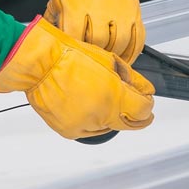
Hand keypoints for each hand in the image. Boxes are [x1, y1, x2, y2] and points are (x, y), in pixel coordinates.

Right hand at [0, 17, 154, 139]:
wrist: (40, 66)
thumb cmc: (70, 57)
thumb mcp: (109, 61)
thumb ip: (132, 79)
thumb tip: (145, 90)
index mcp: (114, 96)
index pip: (143, 110)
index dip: (148, 105)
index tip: (147, 101)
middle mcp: (101, 116)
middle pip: (130, 124)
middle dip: (137, 117)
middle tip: (138, 110)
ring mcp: (85, 126)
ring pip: (109, 128)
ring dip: (111, 117)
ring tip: (101, 98)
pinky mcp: (70, 131)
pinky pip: (89, 130)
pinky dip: (93, 121)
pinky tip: (87, 106)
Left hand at [43, 0, 145, 63]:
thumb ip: (52, 21)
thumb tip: (46, 41)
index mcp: (77, 5)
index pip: (75, 36)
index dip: (75, 48)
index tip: (74, 55)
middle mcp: (100, 7)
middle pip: (98, 41)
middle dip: (94, 52)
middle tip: (91, 58)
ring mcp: (120, 10)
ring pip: (119, 42)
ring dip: (113, 54)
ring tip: (106, 59)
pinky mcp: (134, 11)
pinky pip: (138, 37)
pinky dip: (132, 52)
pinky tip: (125, 58)